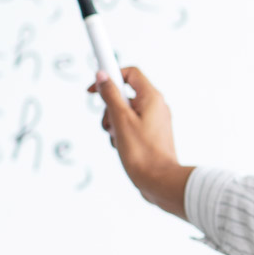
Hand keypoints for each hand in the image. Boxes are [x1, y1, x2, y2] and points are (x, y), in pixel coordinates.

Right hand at [88, 66, 192, 217]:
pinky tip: (122, 147)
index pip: (130, 73)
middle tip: (109, 124)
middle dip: (110, 108)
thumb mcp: (121, 120)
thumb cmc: (143, 153)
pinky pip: (130, 127)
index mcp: (152, 98)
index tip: (94, 87)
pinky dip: (121, 134)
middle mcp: (156, 107)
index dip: (110, 75)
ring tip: (117, 139)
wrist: (159, 181)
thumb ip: (111, 96)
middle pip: (124, 95)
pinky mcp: (151, 135)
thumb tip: (103, 76)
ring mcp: (154, 121)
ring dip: (114, 124)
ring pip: (125, 113)